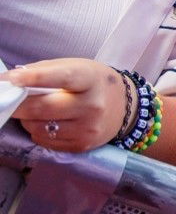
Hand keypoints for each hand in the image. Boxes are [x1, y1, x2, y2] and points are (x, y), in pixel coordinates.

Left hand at [5, 59, 128, 151]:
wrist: (126, 108)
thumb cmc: (95, 83)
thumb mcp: (78, 67)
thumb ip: (46, 70)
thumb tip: (9, 79)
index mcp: (91, 80)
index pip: (62, 78)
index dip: (35, 78)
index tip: (12, 79)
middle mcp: (92, 105)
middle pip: (43, 108)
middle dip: (17, 104)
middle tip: (7, 99)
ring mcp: (87, 128)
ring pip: (39, 127)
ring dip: (27, 119)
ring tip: (35, 111)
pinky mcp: (81, 145)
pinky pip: (45, 140)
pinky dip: (38, 131)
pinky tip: (48, 122)